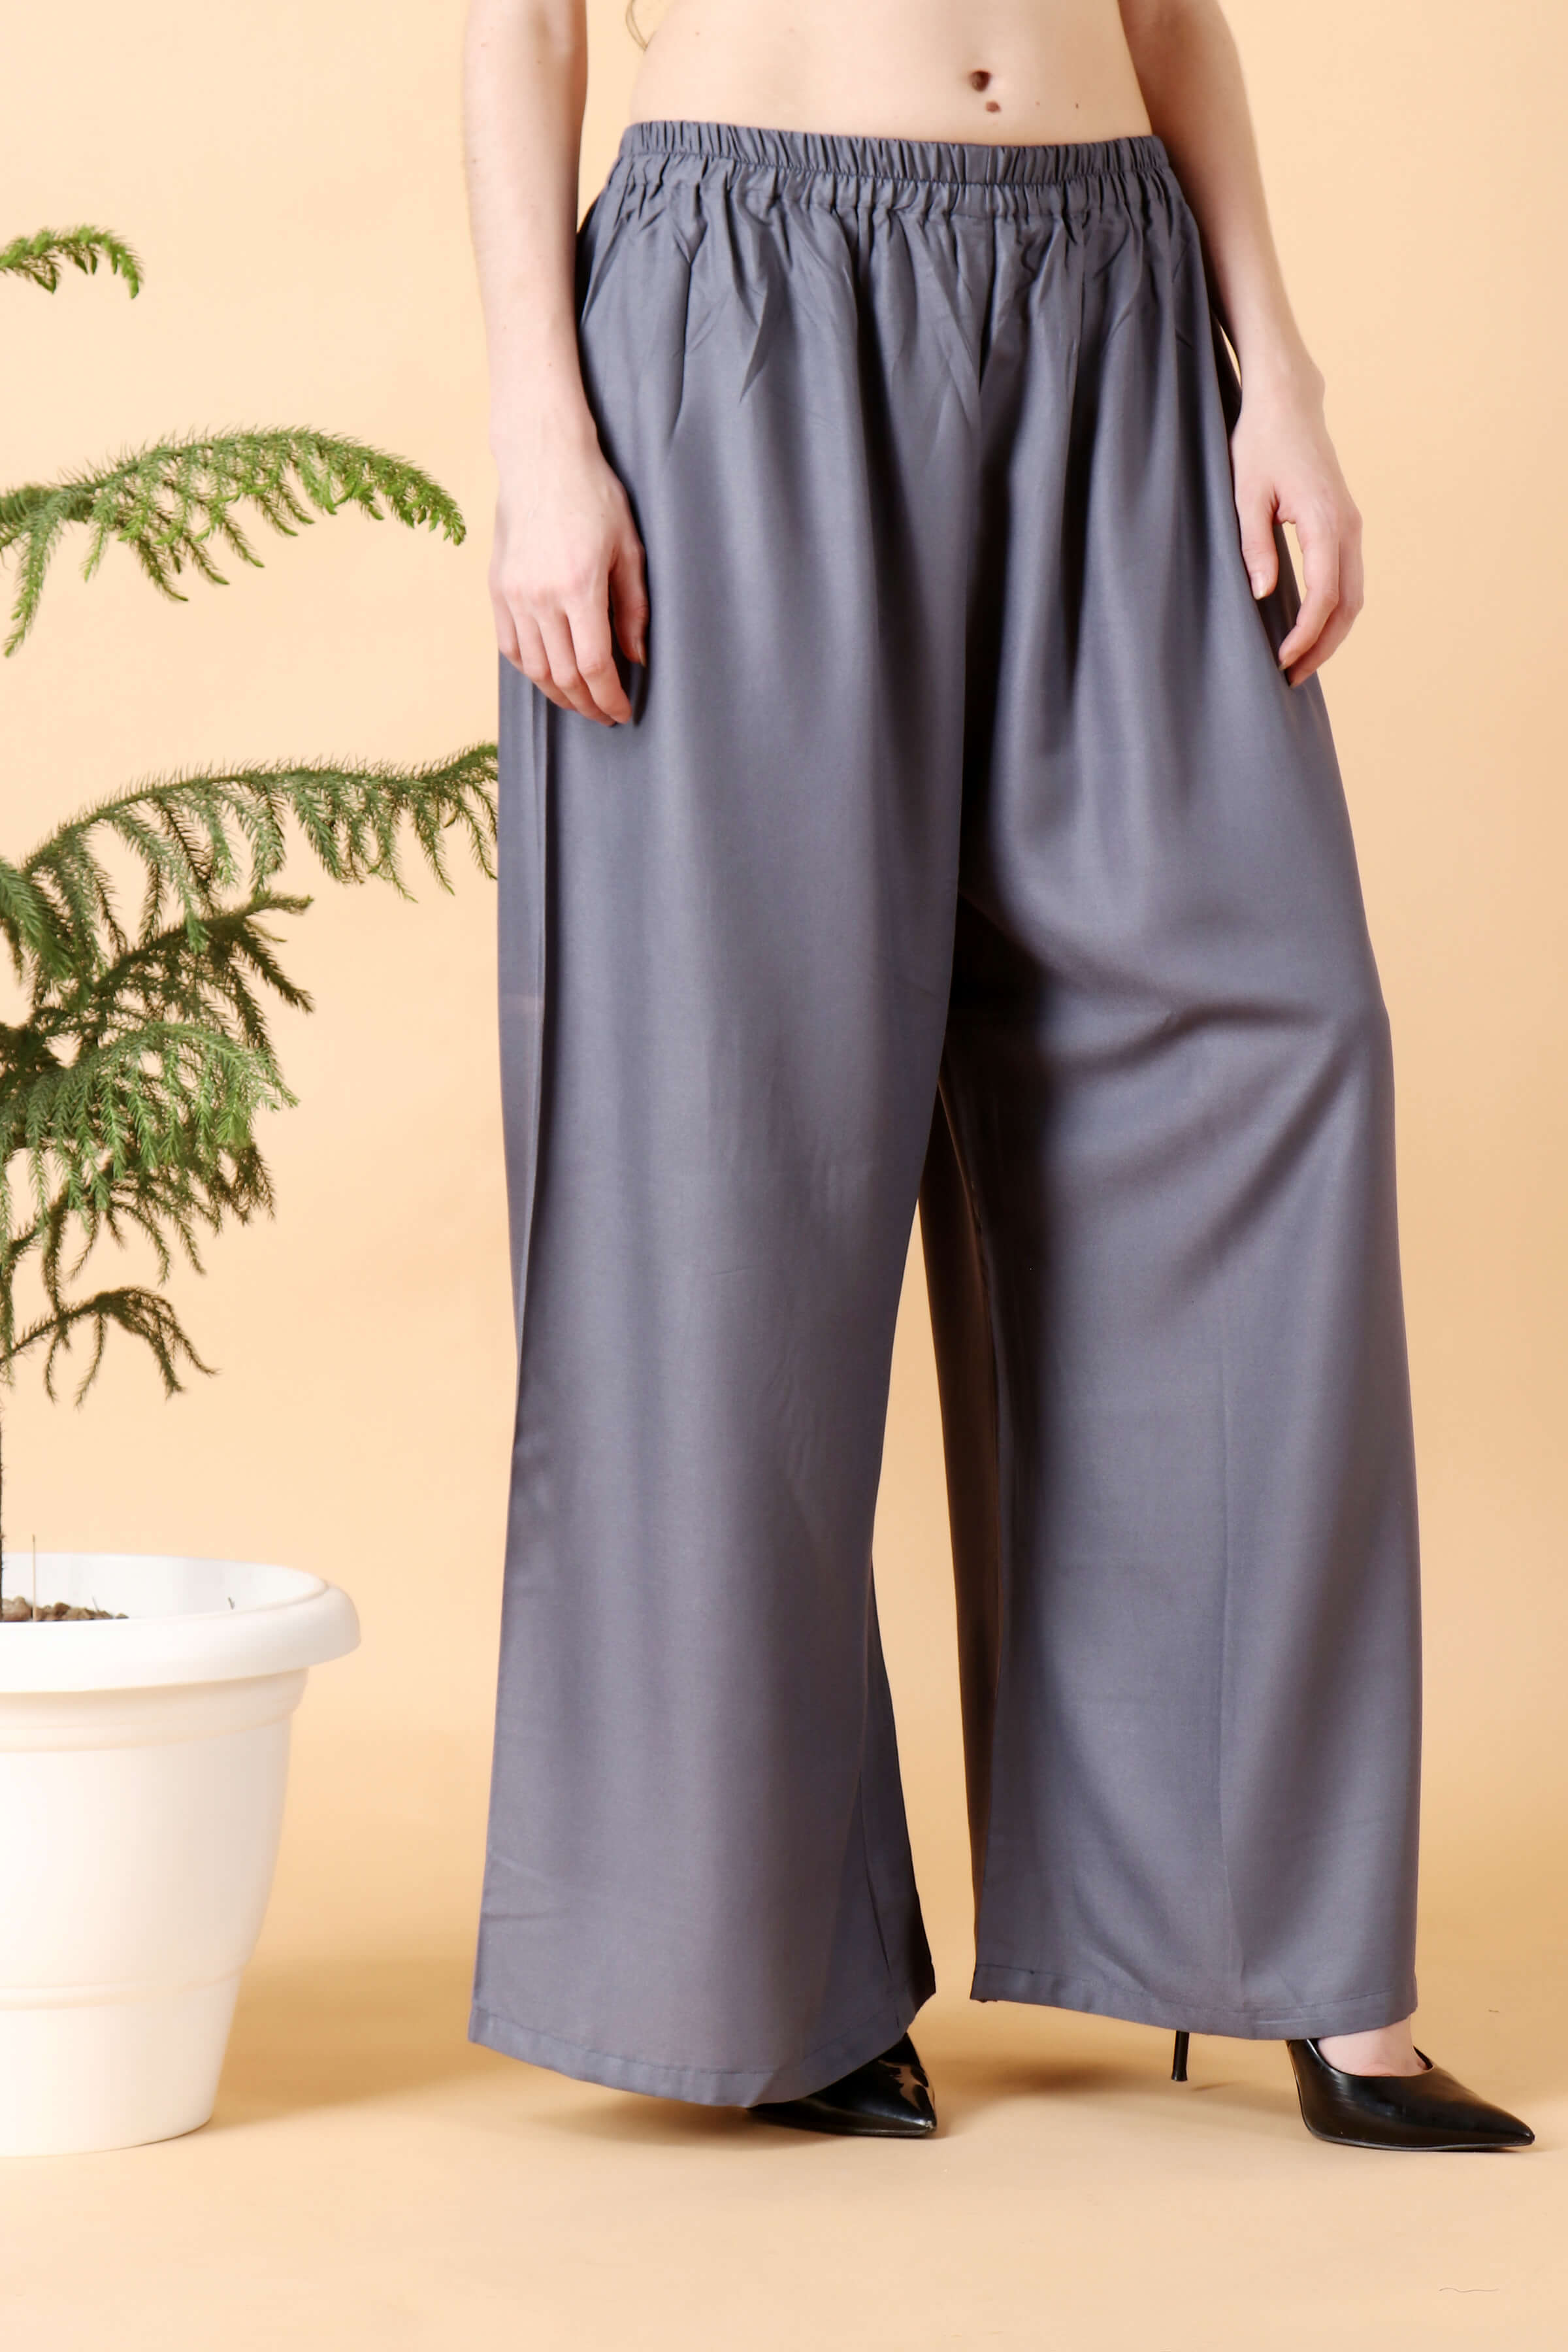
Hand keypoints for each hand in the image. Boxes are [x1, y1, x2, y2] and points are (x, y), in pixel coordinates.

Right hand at [490, 424, 647, 724]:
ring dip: (558, 694)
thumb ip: (633, 608)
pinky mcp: (497, 588)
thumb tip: (636, 658)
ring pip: (534, 668)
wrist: (541, 457)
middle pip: (563, 675)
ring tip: (580, 701)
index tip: (622, 712)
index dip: (609, 698)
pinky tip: (549, 676)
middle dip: (587, 704)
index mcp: (578, 587)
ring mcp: (513, 593)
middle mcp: (540, 596)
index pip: (593, 666)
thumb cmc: (593, 495)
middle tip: (605, 714)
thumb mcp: (628, 549)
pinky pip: (511, 646)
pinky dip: (530, 670)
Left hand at [1230, 361, 1363, 687]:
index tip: (1279, 660)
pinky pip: (1348, 579)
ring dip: (1332, 634)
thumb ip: (1254, 544)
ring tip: (1301, 664)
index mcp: (1324, 519)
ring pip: (1354, 596)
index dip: (1304, 635)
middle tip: (1291, 678)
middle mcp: (1348, 526)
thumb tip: (1263, 595)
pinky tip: (1309, 630)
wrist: (1287, 403)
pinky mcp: (1345, 526)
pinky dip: (1335, 611)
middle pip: (1348, 604)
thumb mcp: (1244, 493)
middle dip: (1323, 647)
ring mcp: (1351, 526)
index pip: (1323, 594)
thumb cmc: (1259, 443)